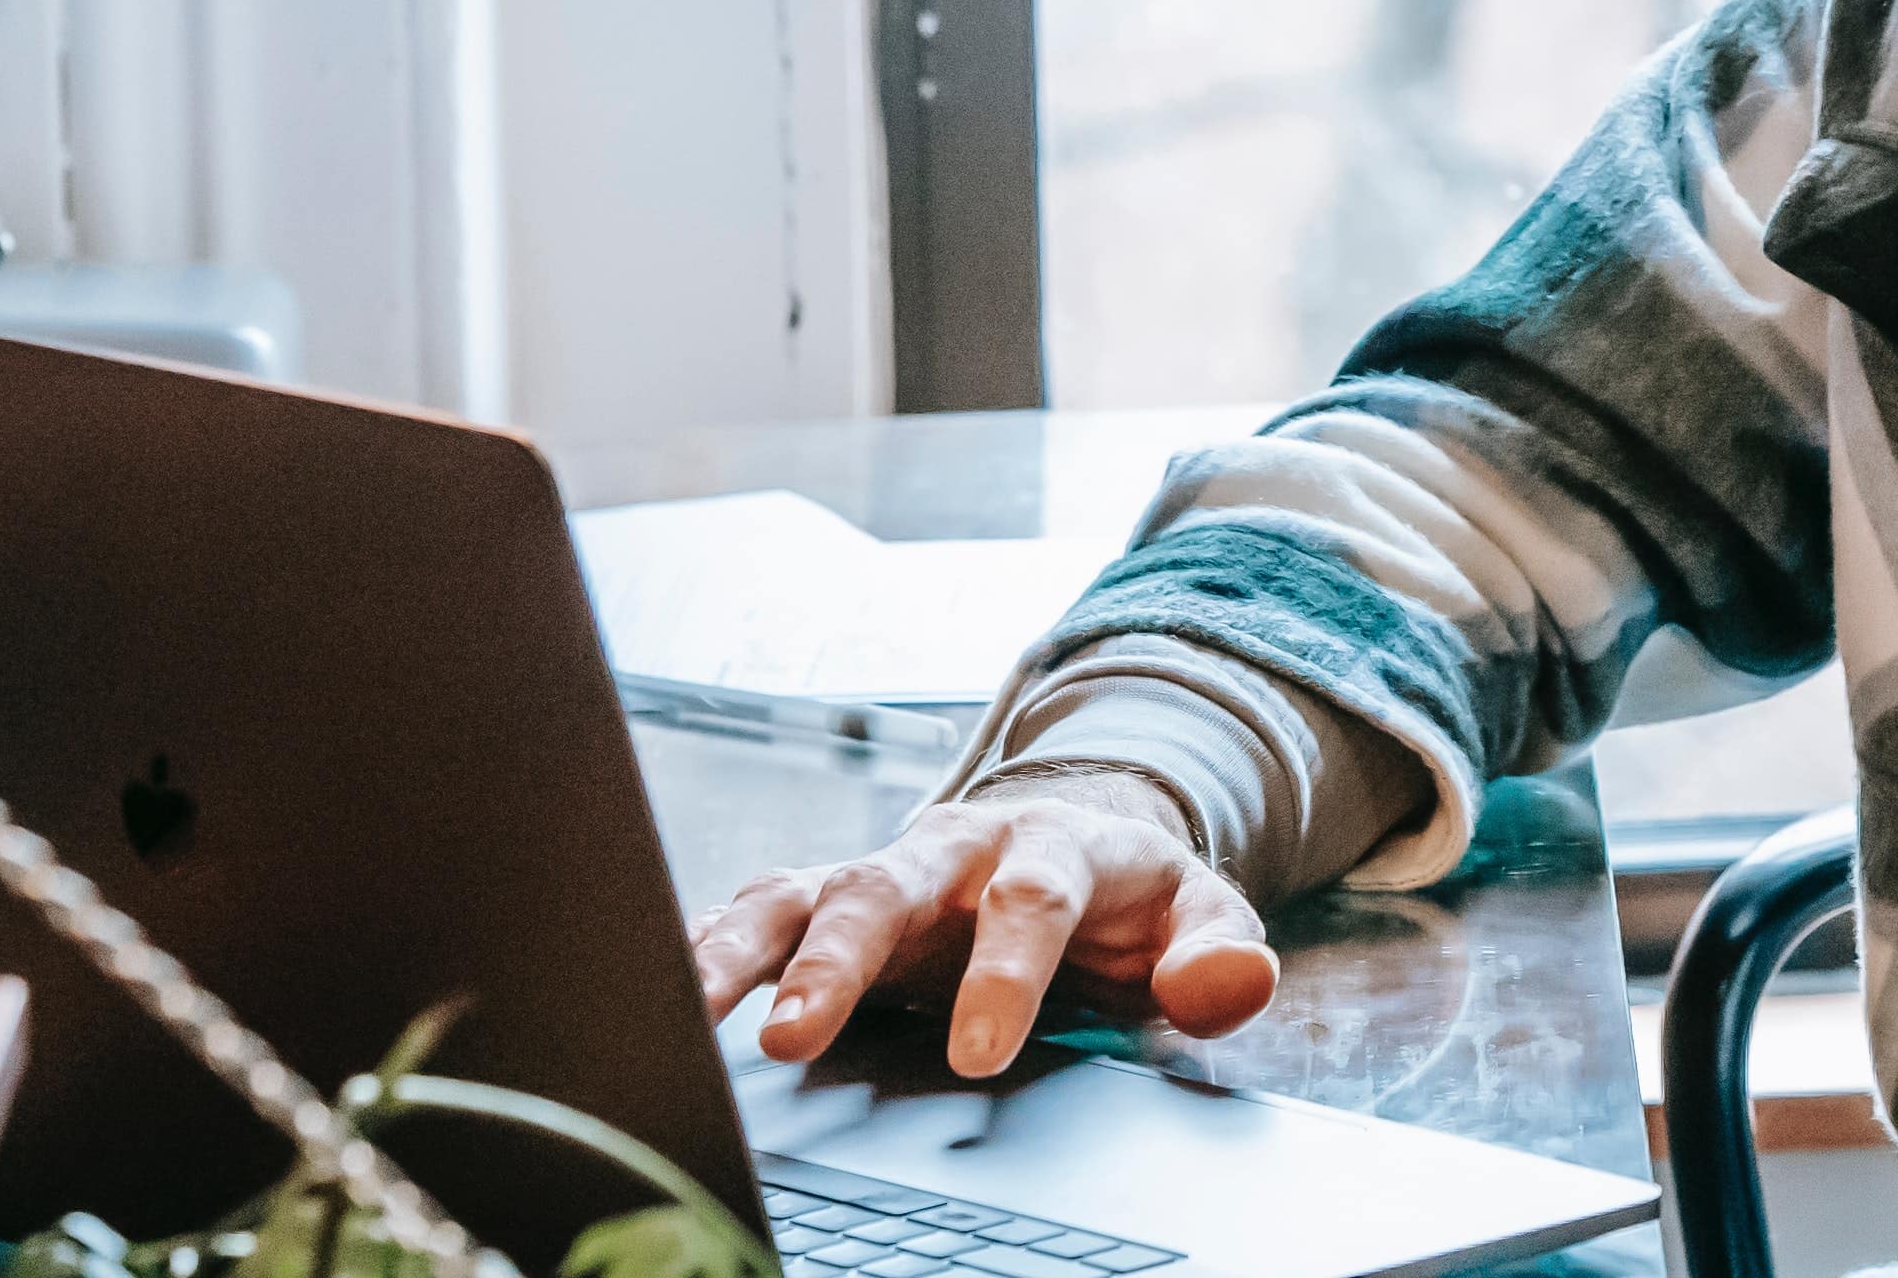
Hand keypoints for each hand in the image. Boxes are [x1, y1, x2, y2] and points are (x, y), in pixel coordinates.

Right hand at [690, 775, 1279, 1077]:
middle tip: (795, 1039)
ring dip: (744, 950)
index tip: (980, 1054)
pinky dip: (707, 945)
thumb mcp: (1195, 915)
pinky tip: (663, 989)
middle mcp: (954, 850)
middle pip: (889, 885)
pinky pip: (757, 913)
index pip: (1030, 901)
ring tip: (690, 1012)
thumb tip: (1234, 987)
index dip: (1006, 973)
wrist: (1075, 842)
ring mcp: (883, 872)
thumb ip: (1217, 953)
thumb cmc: (1128, 899)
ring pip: (803, 893)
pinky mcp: (828, 898)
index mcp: (1051, 847)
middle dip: (839, 959)